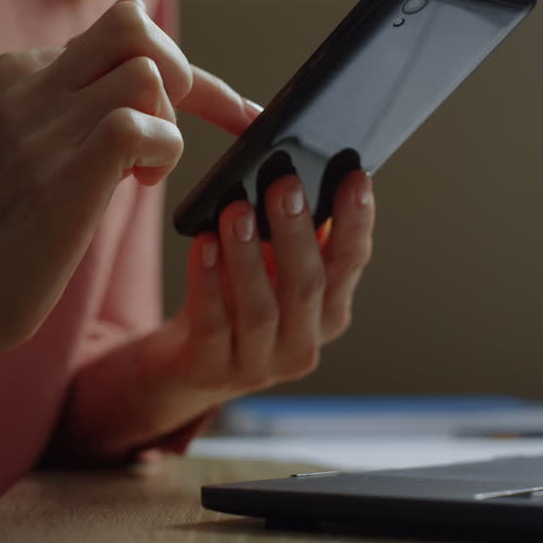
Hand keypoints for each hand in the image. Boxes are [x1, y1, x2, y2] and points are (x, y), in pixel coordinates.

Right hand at [0, 0, 258, 381]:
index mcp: (22, 71)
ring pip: (145, 73)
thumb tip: (161, 82)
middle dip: (179, 73)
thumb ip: (87, 106)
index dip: (184, 66)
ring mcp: (42, 125)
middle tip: (168, 131)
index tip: (230, 109)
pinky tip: (139, 183)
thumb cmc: (12, 228)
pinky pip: (139, 122)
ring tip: (141, 170)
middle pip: (132, 24)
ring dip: (168, 123)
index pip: (121, 29)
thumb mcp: (42, 145)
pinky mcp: (62, 170)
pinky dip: (163, 149)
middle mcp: (29, 84)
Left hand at [133, 169, 375, 429]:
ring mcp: (259, 364)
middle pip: (308, 286)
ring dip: (249, 256)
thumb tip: (302, 173)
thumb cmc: (235, 301)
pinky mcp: (212, 369)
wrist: (185, 365)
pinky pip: (212, 323)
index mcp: (329, 313)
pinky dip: (210, 281)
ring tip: (237, 210)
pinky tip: (205, 244)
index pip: (351, 264)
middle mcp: (303, 343)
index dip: (356, 223)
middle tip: (285, 184)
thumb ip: (293, 236)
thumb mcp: (272, 271)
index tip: (356, 177)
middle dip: (298, 232)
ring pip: (261, 309)